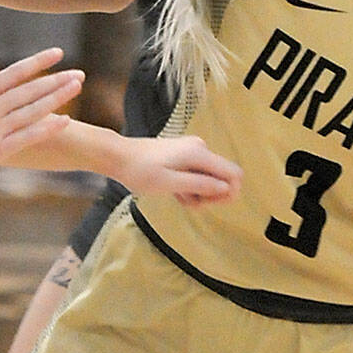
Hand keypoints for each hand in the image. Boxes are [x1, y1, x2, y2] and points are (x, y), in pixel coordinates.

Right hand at [0, 49, 82, 179]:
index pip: (14, 72)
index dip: (38, 62)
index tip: (57, 53)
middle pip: (30, 89)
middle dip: (56, 79)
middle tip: (79, 73)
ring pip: (32, 109)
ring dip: (57, 98)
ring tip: (77, 88)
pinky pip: (27, 136)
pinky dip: (47, 127)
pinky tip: (65, 120)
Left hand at [116, 135, 241, 205]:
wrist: (118, 156)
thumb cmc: (140, 171)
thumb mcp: (169, 183)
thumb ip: (199, 185)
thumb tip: (226, 189)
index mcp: (199, 154)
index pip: (234, 173)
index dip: (229, 193)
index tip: (207, 204)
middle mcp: (200, 149)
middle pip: (223, 178)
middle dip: (209, 196)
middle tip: (186, 201)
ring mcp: (193, 151)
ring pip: (209, 179)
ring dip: (197, 193)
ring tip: (175, 196)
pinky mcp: (185, 155)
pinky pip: (197, 176)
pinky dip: (189, 187)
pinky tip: (173, 191)